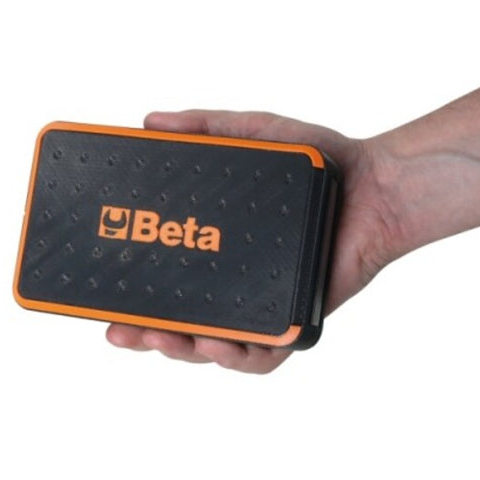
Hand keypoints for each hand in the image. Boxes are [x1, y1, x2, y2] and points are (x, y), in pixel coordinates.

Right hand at [106, 110, 393, 372]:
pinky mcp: (297, 319)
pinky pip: (265, 355)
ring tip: (160, 338)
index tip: (101, 293)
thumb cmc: (321, 162)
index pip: (169, 276)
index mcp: (221, 246)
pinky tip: (217, 344)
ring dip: (182, 350)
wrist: (378, 184)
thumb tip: (149, 122)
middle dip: (146, 333)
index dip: (134, 293)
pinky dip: (237, 358)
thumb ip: (206, 127)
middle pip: (182, 321)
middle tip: (118, 330)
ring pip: (215, 346)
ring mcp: (267, 303)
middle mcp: (239, 280)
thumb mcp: (255, 134)